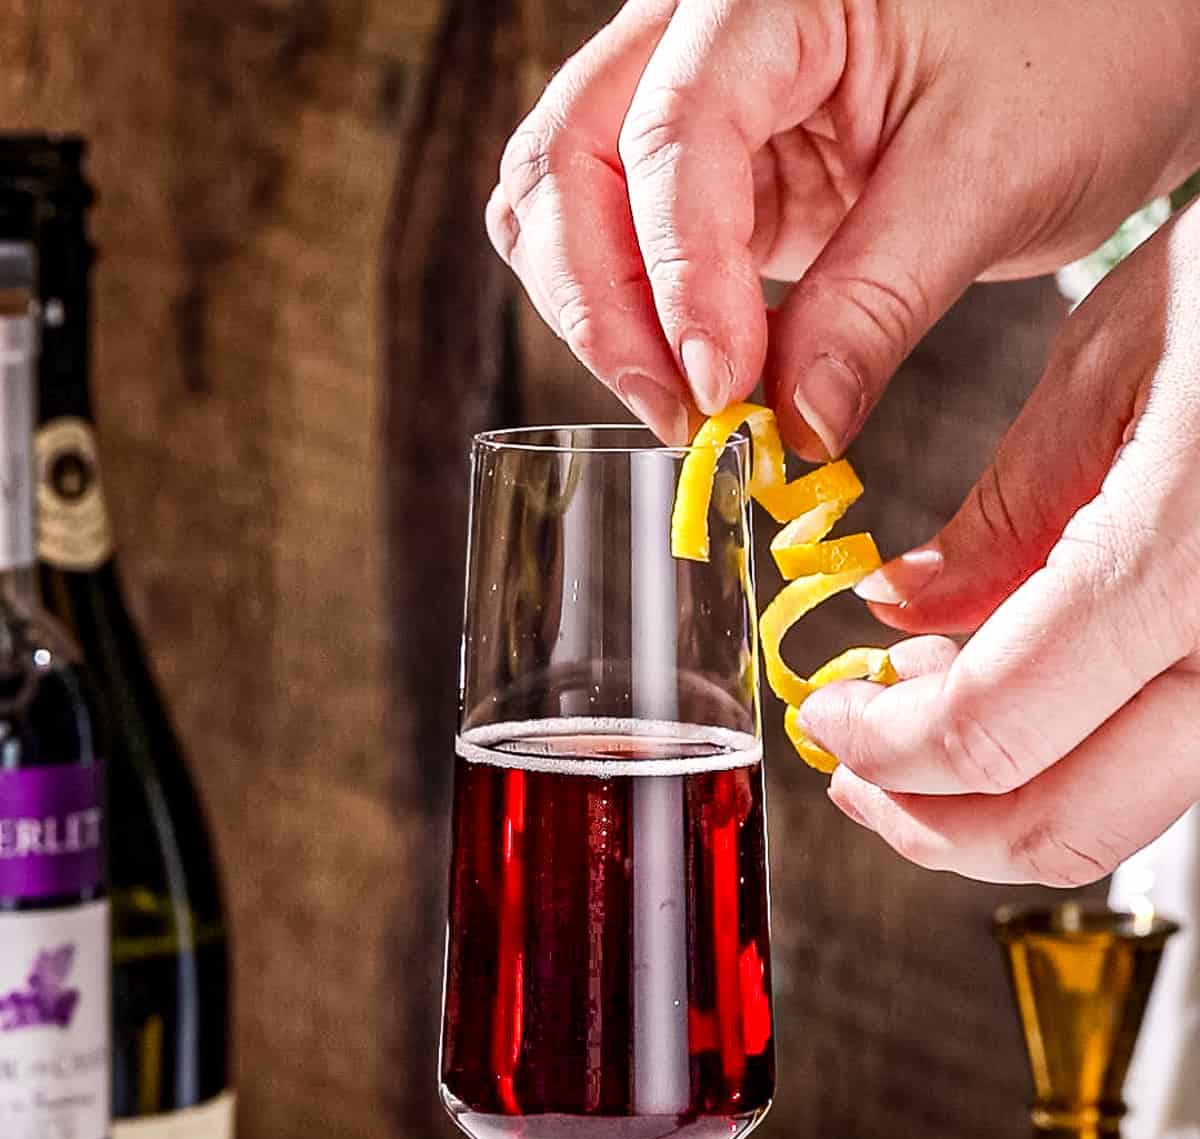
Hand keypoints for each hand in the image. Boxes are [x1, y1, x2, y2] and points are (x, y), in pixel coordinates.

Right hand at [487, 0, 1199, 454]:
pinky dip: (639, 321)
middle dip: (604, 304)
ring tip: (688, 412)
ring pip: (568, 203)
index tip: (720, 392)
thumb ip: (877, 303)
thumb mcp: (988, 176)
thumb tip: (794, 428)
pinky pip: (626, 245)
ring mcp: (698, 100)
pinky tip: (701, 383)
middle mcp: (704, 32)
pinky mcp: (721, 174)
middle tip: (683, 417)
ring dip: (603, 318)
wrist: (1121, 36)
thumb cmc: (1079, 49)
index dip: (680, 277)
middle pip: (570, 160)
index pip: (673, 133)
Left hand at [797, 204, 1199, 884]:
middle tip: (857, 769)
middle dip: (929, 818)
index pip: (990, 732)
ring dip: (994, 806)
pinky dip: (1072, 765)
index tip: (827, 717)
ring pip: (1114, 819)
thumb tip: (904, 615)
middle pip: (1058, 826)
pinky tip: (1020, 701)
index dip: (881, 749)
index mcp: (1184, 561)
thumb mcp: (1113, 362)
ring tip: (922, 725)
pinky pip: (1163, 766)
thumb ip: (1005, 518)